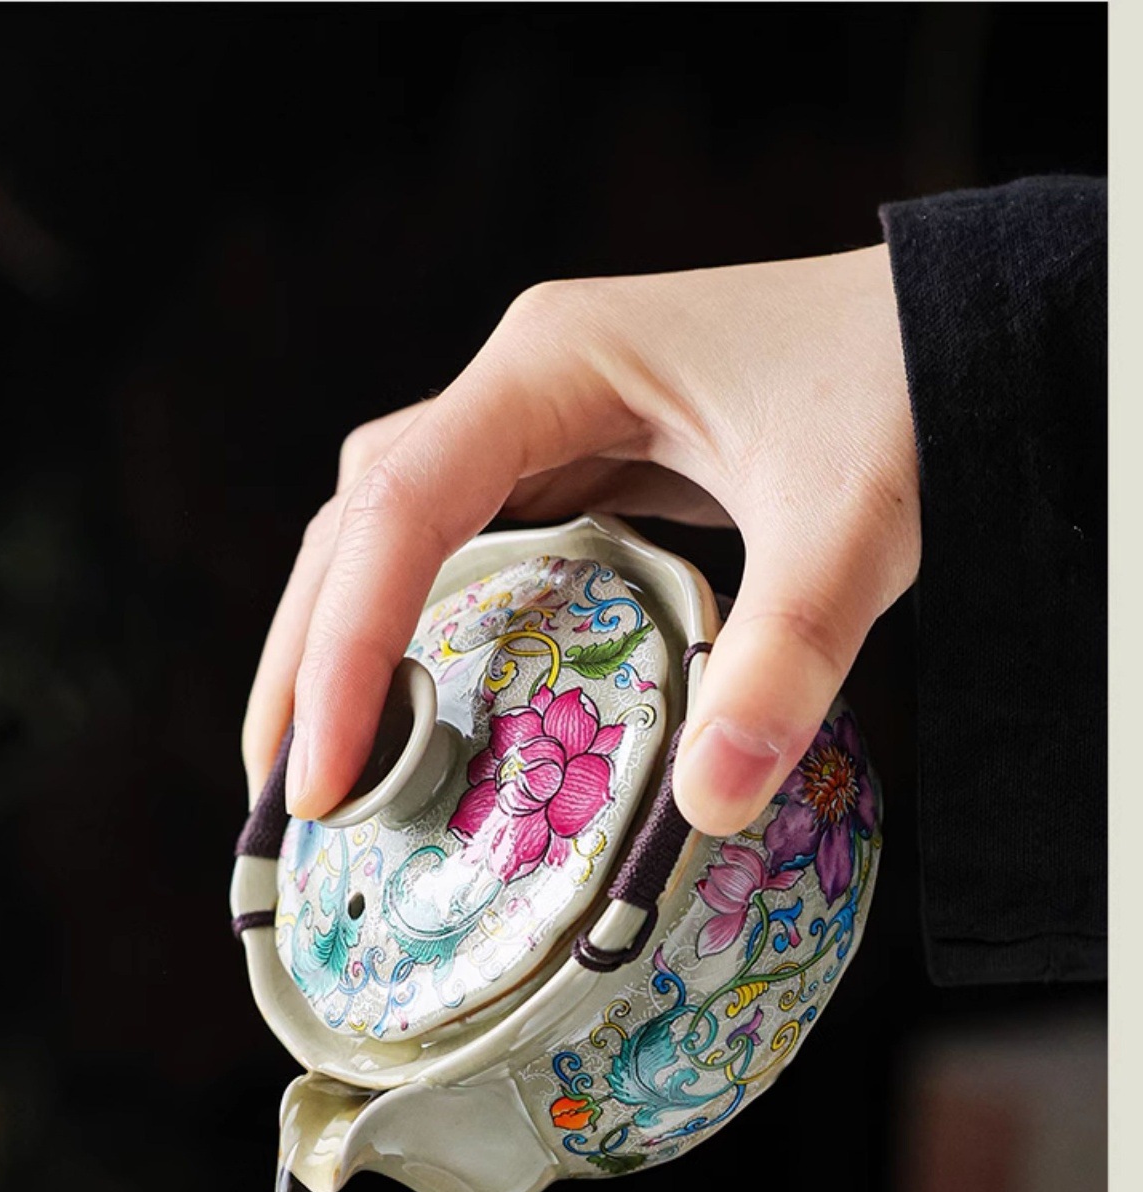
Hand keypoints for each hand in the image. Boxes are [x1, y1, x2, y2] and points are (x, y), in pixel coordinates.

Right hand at [242, 244, 920, 835]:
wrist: (960, 334)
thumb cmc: (904, 392)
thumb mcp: (853, 521)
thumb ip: (787, 653)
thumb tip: (709, 807)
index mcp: (554, 364)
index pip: (405, 504)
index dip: (345, 643)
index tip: (328, 776)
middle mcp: (524, 387)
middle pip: (361, 518)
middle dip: (306, 653)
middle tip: (281, 794)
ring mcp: (543, 424)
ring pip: (394, 532)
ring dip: (342, 643)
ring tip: (322, 767)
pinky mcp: (576, 468)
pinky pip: (463, 551)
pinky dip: (419, 634)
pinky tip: (422, 709)